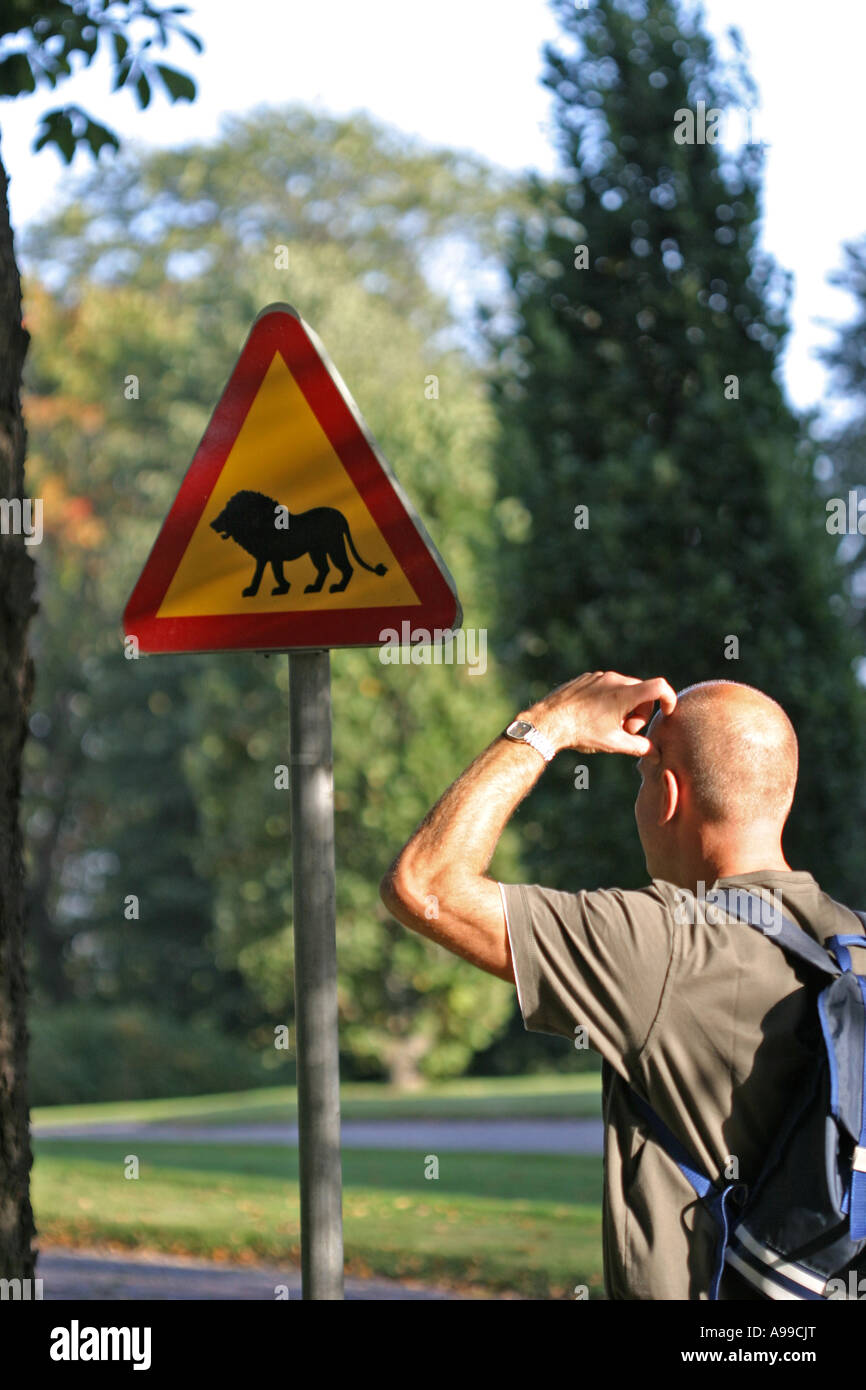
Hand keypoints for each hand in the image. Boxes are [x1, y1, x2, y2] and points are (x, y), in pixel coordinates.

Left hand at [523, 670, 676, 756]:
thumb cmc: (581, 733)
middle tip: (625, 731)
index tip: (666, 713)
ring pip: (625, 689)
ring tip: (607, 726)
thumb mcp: (613, 744)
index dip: (669, 699)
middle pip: (643, 692)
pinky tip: (594, 717)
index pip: (660, 687)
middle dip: (640, 713)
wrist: (547, 722)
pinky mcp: (587, 678)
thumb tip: (656, 755)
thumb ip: (640, 748)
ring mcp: (599, 677)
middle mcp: (614, 680)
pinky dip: (609, 700)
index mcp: (624, 694)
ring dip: (624, 707)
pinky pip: (607, 686)